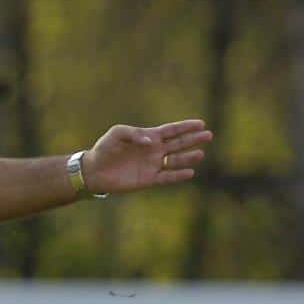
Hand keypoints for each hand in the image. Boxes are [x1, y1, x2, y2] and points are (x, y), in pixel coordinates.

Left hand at [82, 119, 211, 193]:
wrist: (94, 170)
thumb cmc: (104, 148)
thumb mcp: (117, 134)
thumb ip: (134, 133)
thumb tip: (152, 141)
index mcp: (148, 137)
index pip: (171, 130)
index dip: (186, 127)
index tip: (201, 123)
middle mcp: (154, 150)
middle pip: (178, 144)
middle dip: (193, 139)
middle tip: (208, 135)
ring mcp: (152, 165)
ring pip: (175, 160)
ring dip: (188, 157)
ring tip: (200, 154)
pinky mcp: (149, 179)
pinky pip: (167, 177)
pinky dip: (178, 175)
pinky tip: (190, 172)